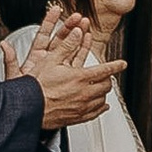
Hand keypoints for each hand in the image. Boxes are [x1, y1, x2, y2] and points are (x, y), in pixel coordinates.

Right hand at [26, 16, 114, 132]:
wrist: (29, 108)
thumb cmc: (36, 86)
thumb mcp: (51, 60)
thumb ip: (67, 45)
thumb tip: (77, 33)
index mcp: (79, 77)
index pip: (105, 70)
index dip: (116, 66)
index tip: (122, 64)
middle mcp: (83, 93)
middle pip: (105, 86)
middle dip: (108, 79)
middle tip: (107, 76)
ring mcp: (81, 107)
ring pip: (102, 100)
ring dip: (104, 93)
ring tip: (101, 89)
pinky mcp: (76, 118)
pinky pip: (95, 114)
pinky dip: (100, 109)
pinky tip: (101, 107)